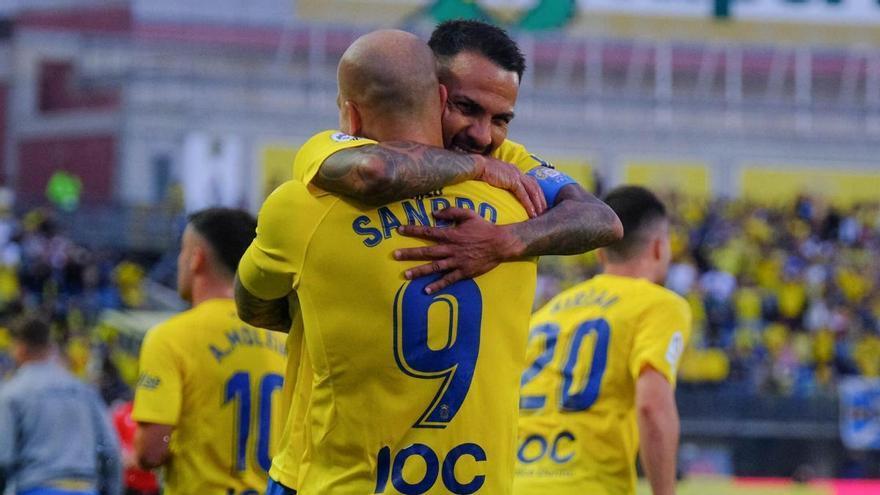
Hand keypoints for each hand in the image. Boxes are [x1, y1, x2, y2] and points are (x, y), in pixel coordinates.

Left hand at [394, 208, 524, 293]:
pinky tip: (426, 290)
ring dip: (419, 271)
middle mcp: (451, 249)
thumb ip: (452, 212)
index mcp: (451, 234)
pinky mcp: (463, 272)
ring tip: (405, 275)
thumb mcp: (469, 214)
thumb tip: (435, 213)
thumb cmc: (484, 228)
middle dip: (410, 253)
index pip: (428, 232)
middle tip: (395, 255)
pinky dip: (437, 285)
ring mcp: (457, 262)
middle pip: (427, 251)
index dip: (413, 230)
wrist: (500, 243)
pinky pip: (448, 280)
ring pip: (434, 267)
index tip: (399, 230)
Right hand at [475, 158, 546, 217]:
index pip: (531, 182)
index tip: (540, 204)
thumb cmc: (482, 172)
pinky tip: (532, 213)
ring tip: (540, 215)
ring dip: (538, 204)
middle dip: (541, 200)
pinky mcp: (512, 180)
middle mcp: (518, 172)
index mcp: (515, 170)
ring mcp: (516, 175)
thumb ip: (502, 181)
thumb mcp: (496, 176)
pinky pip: (524, 194)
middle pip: (535, 186)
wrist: (476, 165)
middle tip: (545, 212)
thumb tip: (503, 189)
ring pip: (532, 191)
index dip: (537, 193)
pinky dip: (529, 204)